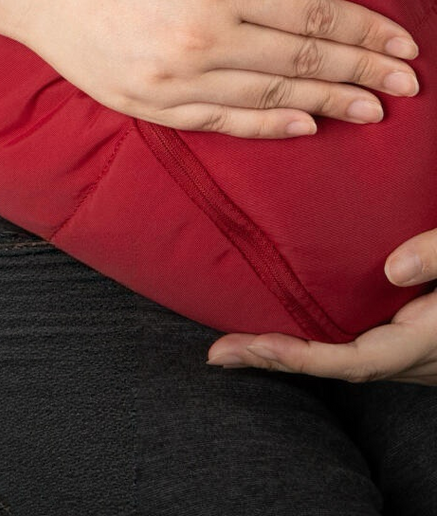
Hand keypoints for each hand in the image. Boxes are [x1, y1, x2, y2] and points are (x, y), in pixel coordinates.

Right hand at [0, 0, 419, 139]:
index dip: (362, 30)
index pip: (310, 14)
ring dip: (329, 103)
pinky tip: (304, 124)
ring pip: (270, 97)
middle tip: (409, 84)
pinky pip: (222, 121)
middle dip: (362, 71)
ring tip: (373, 107)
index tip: (404, 42)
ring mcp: (171, 79)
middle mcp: (200, 39)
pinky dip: (269, 126)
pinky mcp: (144, 101)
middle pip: (301, 61)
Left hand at [207, 230, 436, 383]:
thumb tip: (392, 269)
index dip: (299, 358)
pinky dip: (320, 342)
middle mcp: (418, 356)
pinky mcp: (413, 335)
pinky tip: (289, 325)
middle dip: (278, 361)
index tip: (250, 349)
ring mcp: (416, 351)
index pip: (355, 360)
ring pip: (348, 361)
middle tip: (220, 354)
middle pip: (338, 367)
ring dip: (294, 353)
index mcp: (427, 339)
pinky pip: (360, 344)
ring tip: (239, 343)